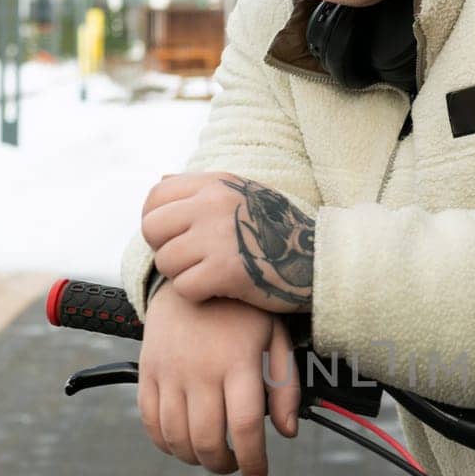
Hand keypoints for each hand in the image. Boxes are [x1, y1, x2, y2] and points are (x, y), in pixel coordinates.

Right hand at [137, 282, 300, 475]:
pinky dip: (165, 443)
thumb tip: (287, 432)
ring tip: (212, 456)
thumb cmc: (241, 312)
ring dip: (195, 459)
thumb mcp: (275, 338)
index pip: (245, 426)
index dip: (253, 460)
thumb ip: (285, 387)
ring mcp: (170, 372)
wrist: (190, 279)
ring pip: (176, 437)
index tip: (258, 475)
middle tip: (235, 465)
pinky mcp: (148, 372)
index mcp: (237, 362)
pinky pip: (150, 421)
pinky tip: (182, 444)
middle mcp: (200, 370)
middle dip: (224, 465)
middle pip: (208, 440)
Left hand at [141, 172, 314, 311]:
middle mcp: (213, 205)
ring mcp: (218, 237)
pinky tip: (221, 289)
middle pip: (152, 229)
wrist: (322, 259)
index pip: (155, 199)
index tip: (174, 239)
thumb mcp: (244, 194)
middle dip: (166, 250)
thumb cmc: (281, 231)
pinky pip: (185, 287)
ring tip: (210, 275)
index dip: (157, 223)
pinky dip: (199, 294)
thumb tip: (161, 180)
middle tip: (190, 261)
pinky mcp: (226, 271)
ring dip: (184, 275)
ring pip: (166, 262)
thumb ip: (203, 188)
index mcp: (215, 184)